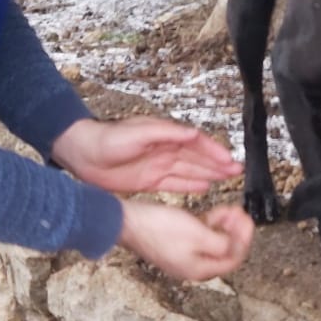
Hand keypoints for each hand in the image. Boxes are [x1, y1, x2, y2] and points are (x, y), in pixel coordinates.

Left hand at [50, 116, 240, 194]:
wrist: (82, 154)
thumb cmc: (107, 140)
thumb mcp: (138, 133)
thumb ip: (166, 133)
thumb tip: (192, 134)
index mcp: (165, 136)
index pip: (196, 143)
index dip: (214, 152)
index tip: (230, 160)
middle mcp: (165, 150)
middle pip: (197, 158)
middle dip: (218, 164)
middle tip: (238, 171)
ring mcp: (158, 165)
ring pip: (190, 171)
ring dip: (209, 174)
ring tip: (228, 178)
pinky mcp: (149, 180)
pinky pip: (176, 183)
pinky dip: (191, 185)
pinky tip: (204, 187)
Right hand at [118, 200, 254, 281]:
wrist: (128, 222)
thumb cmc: (158, 229)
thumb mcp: (197, 234)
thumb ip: (221, 243)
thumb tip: (235, 247)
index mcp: (199, 269)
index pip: (233, 259)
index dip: (244, 239)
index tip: (248, 221)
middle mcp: (192, 266)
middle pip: (225, 251)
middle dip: (235, 231)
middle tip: (239, 213)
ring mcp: (184, 255)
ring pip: (213, 242)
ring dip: (224, 226)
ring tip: (228, 210)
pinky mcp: (176, 243)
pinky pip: (200, 236)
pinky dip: (209, 224)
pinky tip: (212, 213)